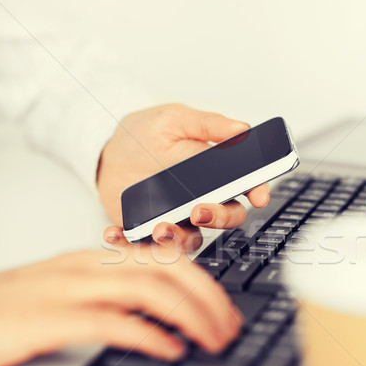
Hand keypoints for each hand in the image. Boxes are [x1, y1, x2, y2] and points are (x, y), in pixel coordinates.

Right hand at [0, 247, 241, 365]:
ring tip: (212, 340)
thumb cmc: (17, 307)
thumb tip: (164, 315)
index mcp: (96, 260)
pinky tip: (170, 350)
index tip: (224, 310)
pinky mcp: (51, 319)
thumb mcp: (74, 293)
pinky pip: (111, 322)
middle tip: (229, 327)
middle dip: (207, 298)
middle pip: (165, 272)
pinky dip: (148, 335)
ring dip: (190, 316)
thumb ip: (116, 296)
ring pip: (147, 290)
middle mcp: (88, 267)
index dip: (203, 283)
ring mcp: (70, 289)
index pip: (164, 260)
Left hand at [97, 103, 269, 250]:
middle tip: (199, 211)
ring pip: (193, 240)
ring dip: (180, 239)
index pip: (245, 186)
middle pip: (226, 218)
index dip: (258, 192)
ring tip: (160, 227)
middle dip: (219, 219)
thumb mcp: (174, 120)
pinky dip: (133, 245)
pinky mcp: (152, 231)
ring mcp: (178, 218)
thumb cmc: (144, 134)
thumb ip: (208, 125)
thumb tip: (241, 128)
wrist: (107, 153)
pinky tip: (116, 233)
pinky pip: (149, 246)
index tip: (258, 196)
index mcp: (214, 173)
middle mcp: (201, 199)